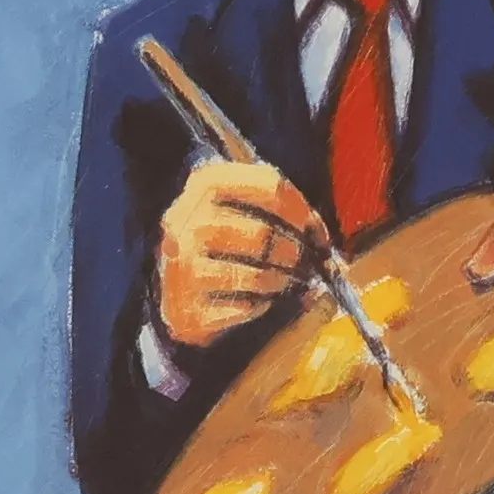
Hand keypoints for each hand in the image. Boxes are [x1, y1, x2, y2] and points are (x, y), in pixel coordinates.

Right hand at [154, 159, 323, 348]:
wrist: (172, 277)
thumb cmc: (222, 235)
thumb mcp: (241, 203)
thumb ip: (281, 207)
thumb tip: (320, 240)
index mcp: (204, 184)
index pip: (270, 186)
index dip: (302, 211)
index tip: (317, 231)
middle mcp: (186, 222)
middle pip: (262, 235)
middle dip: (294, 252)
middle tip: (307, 263)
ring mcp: (181, 267)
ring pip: (257, 277)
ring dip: (282, 281)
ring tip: (284, 280)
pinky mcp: (186, 308)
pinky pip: (244, 309)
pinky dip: (260, 305)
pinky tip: (259, 299)